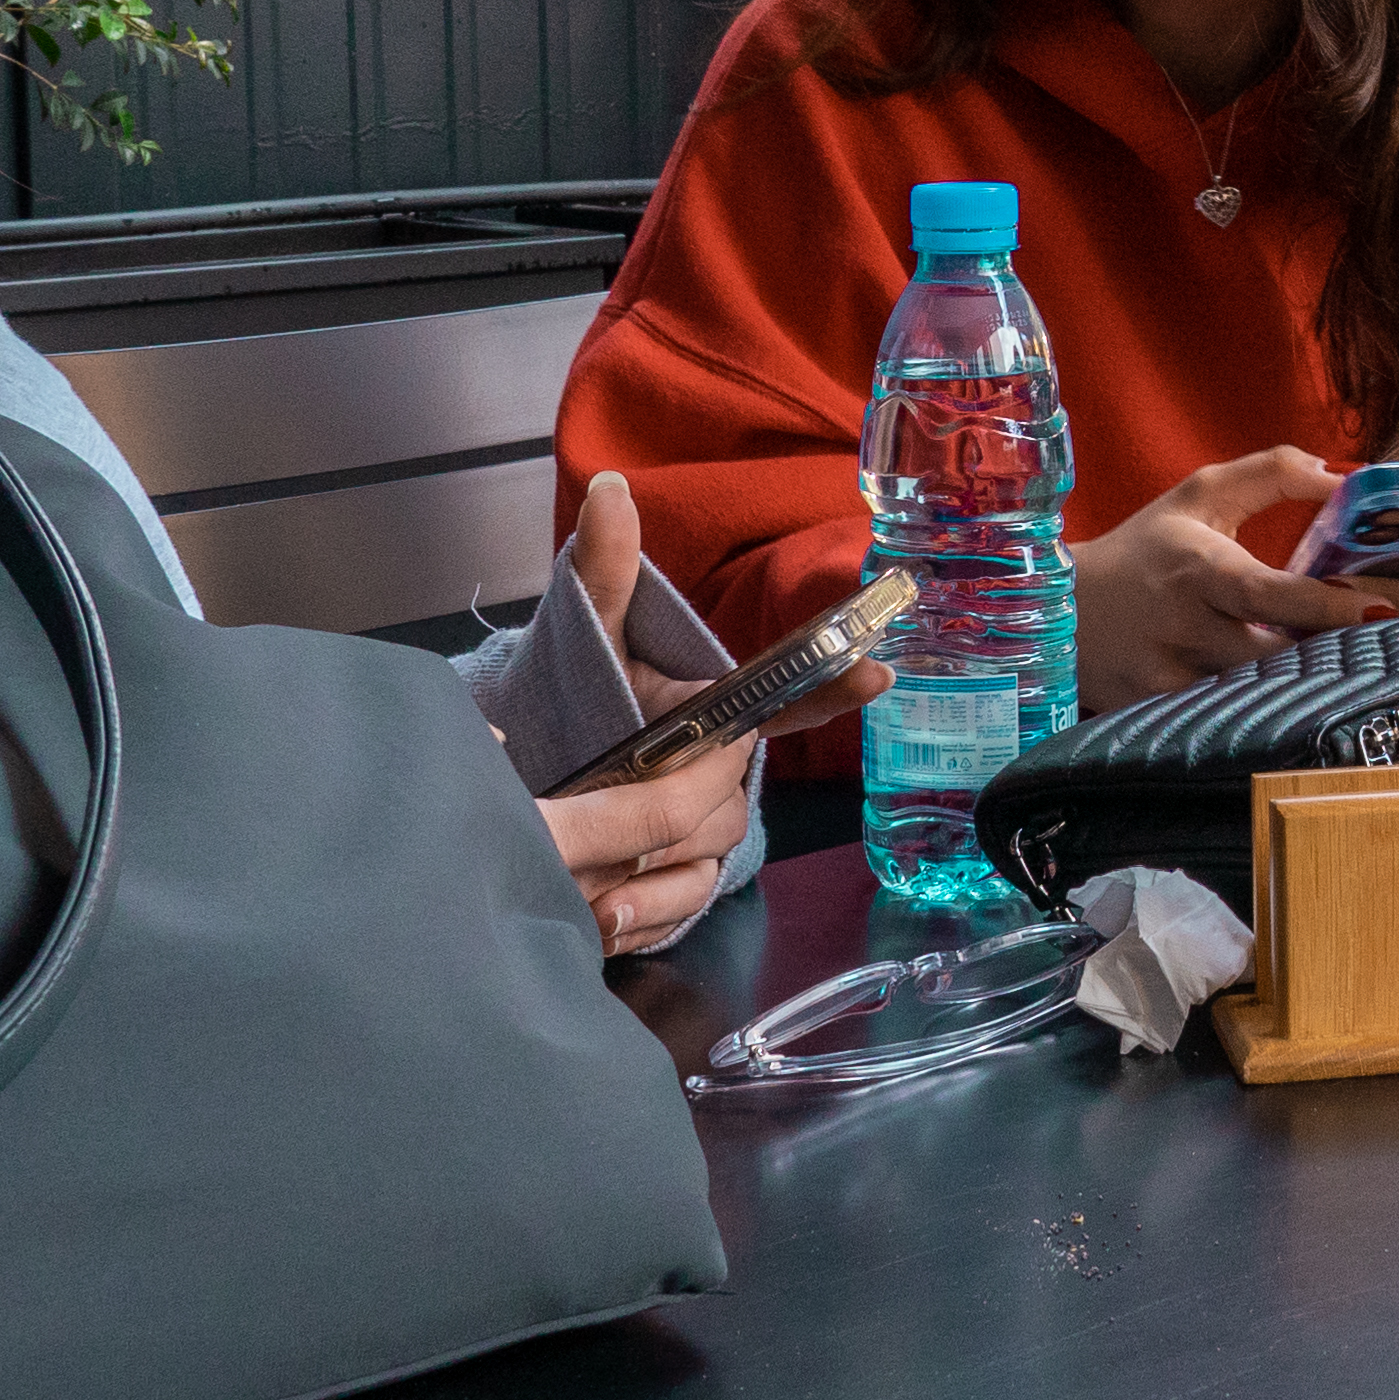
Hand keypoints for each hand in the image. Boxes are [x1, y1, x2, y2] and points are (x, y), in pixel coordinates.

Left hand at [534, 474, 788, 957]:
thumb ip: (601, 568)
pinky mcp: (670, 887)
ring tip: (593, 870)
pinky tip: (600, 909)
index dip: (831, 683)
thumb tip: (610, 488)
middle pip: (728, 798)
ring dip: (651, 866)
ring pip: (703, 856)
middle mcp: (717, 774)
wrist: (527, 774)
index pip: (787, 696)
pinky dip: (642, 911)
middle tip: (619, 795)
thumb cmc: (571, 700)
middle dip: (675, 802)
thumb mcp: (584, 633)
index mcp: (712, 709)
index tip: (871, 669)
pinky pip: (677, 906)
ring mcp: (698, 834)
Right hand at [1074, 447, 1398, 702]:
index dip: (1325, 607)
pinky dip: (1258, 714)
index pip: (1269, 593)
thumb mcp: (1201, 495)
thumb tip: (1344, 475)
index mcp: (1197, 566)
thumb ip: (1272, 474)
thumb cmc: (1147, 548)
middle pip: (1269, 654)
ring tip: (1340, 675)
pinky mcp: (1155, 715)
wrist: (1059, 607)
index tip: (1377, 610)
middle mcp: (1181, 625)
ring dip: (1296, 686)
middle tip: (1374, 649)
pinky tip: (1288, 705)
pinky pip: (1222, 722)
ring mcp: (1165, 678)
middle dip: (1323, 654)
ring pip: (1250, 695)